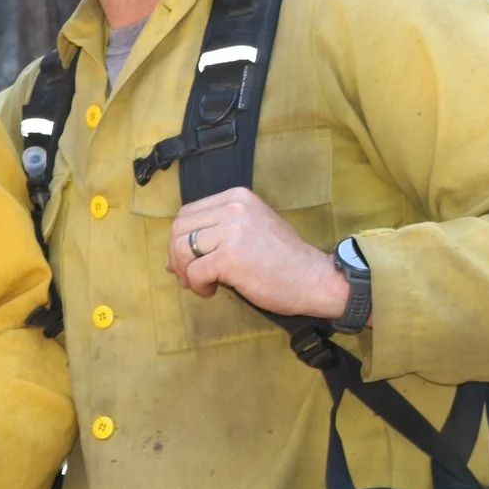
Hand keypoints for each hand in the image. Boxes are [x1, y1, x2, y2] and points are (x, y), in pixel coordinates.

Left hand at [169, 187, 350, 317]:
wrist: (314, 278)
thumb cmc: (283, 259)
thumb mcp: (252, 227)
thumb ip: (217, 231)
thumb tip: (174, 252)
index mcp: (237, 198)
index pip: (187, 213)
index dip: (179, 239)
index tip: (187, 260)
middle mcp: (233, 208)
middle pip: (178, 229)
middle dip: (177, 256)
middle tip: (188, 276)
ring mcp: (232, 231)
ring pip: (181, 249)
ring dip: (185, 272)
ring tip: (201, 284)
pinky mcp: (231, 256)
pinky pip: (194, 271)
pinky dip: (197, 285)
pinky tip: (211, 290)